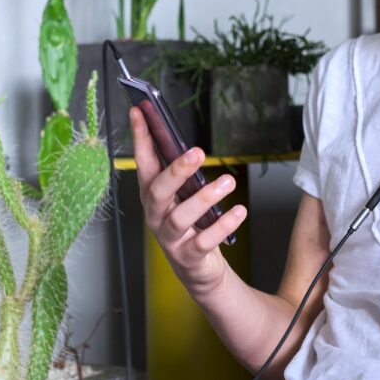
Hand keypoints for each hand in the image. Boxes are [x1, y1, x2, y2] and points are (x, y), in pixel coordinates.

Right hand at [130, 106, 246, 295]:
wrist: (198, 269)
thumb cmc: (191, 223)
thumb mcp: (183, 196)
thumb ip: (182, 173)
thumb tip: (186, 143)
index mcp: (153, 195)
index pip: (143, 162)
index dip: (140, 138)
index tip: (140, 111)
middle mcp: (156, 215)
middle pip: (158, 191)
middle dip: (176, 171)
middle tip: (197, 152)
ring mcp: (169, 237)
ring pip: (181, 216)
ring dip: (205, 197)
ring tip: (227, 182)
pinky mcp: (188, 256)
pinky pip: (204, 240)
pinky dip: (222, 225)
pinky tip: (239, 211)